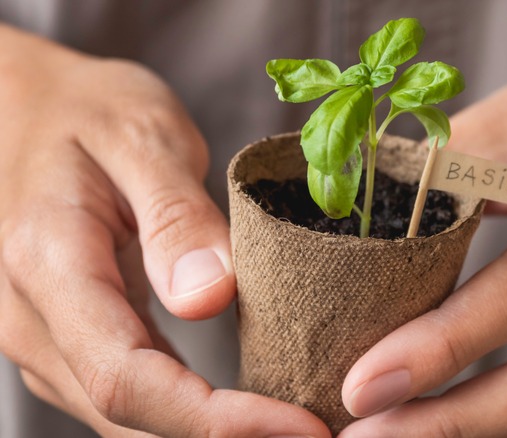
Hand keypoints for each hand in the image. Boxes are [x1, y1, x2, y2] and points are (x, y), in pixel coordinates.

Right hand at [0, 26, 328, 436]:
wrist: (22, 110)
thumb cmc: (85, 111)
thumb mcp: (138, 135)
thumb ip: (173, 216)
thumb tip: (209, 300)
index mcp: (48, 263)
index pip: (129, 378)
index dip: (217, 420)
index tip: (301, 425)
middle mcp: (33, 320)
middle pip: (130, 418)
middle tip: (322, 434)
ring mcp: (46, 338)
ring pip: (129, 420)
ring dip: (213, 435)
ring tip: (296, 425)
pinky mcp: (72, 339)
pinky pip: (130, 397)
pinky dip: (191, 414)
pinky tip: (248, 408)